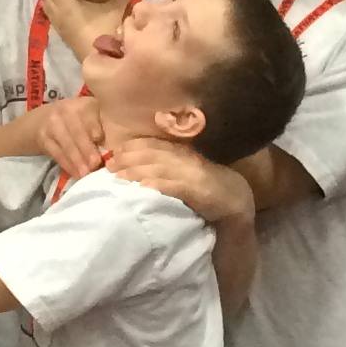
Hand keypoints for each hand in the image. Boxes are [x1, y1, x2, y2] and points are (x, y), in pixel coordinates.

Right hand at [30, 95, 104, 179]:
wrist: (42, 120)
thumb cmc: (74, 120)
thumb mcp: (88, 115)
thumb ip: (101, 126)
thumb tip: (116, 148)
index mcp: (82, 104)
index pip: (90, 116)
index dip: (96, 129)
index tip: (102, 142)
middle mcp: (65, 110)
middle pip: (77, 131)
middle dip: (87, 149)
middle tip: (96, 164)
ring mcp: (52, 124)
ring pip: (67, 144)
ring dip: (77, 161)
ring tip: (86, 174)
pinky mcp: (43, 138)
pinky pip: (57, 154)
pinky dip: (68, 165)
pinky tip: (76, 174)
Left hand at [39, 0, 127, 64]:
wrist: (103, 60)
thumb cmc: (107, 31)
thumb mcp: (118, 7)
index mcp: (65, 5)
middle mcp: (58, 15)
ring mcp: (60, 27)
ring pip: (48, 6)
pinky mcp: (65, 36)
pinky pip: (54, 16)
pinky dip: (56, 6)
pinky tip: (69, 5)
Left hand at [107, 139, 254, 225]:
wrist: (237, 201)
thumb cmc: (208, 189)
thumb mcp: (186, 173)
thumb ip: (167, 168)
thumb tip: (139, 171)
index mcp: (182, 153)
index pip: (153, 145)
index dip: (132, 148)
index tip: (113, 154)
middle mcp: (185, 159)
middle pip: (152, 155)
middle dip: (129, 160)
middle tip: (109, 167)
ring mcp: (192, 174)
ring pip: (159, 169)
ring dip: (137, 172)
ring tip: (118, 178)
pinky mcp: (198, 190)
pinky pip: (175, 186)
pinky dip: (158, 186)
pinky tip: (143, 188)